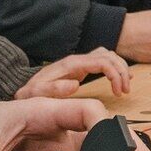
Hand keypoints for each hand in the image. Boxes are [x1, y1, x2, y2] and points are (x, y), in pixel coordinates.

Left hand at [15, 47, 130, 99]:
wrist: (25, 90)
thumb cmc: (32, 94)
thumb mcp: (38, 94)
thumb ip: (54, 89)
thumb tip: (76, 84)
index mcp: (72, 64)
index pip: (102, 61)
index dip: (115, 75)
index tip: (119, 92)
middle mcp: (78, 59)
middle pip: (110, 56)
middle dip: (122, 72)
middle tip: (125, 91)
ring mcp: (81, 62)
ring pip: (110, 56)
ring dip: (121, 69)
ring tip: (124, 88)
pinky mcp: (82, 67)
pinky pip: (105, 61)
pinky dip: (116, 67)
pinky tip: (121, 78)